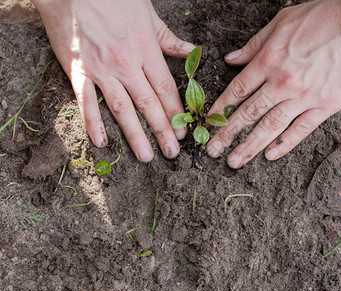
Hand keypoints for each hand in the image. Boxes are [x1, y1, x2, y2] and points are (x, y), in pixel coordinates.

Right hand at [32, 0, 195, 161]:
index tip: (185, 130)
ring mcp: (101, 70)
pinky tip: (102, 142)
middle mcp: (126, 64)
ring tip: (147, 156)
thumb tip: (192, 51)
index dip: (177, 112)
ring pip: (123, 109)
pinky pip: (86, 102)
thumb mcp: (148, 14)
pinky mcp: (78, 71)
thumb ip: (168, 38)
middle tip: (173, 153)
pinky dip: (93, 123)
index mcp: (146, 50)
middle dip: (163, 131)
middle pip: (149, 104)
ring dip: (136, 135)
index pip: (166, 89)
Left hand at [206, 0, 340, 167]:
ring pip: (270, 127)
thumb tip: (230, 59)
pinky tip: (270, 156)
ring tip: (234, 162)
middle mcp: (282, 82)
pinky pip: (301, 130)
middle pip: (249, 113)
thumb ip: (254, 44)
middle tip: (212, 151)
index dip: (220, 108)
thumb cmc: (323, 17)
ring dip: (250, 146)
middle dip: (227, 134)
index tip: (208, 122)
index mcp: (269, 60)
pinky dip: (285, 144)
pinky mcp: (325, 106)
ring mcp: (304, 97)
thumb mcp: (281, 21)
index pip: (238, 90)